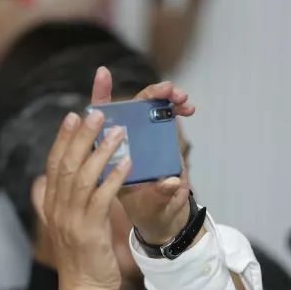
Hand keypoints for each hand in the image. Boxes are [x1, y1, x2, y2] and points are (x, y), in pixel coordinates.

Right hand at [44, 107, 132, 289]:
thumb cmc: (81, 257)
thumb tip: (50, 181)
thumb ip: (61, 201)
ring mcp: (71, 220)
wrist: (83, 289)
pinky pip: (101, 198)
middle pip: (67, 164)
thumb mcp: (67, 225)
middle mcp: (57, 209)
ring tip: (117, 131)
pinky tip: (127, 162)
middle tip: (96, 113)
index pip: (54, 164)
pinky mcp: (89, 231)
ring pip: (84, 177)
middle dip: (81, 136)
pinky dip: (114, 177)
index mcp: (51, 205)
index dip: (63, 138)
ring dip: (101, 151)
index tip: (73, 116)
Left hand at [88, 67, 196, 244]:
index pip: (101, 121)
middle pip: (132, 107)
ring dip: (166, 96)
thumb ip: (160, 195)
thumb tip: (172, 182)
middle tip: (167, 91)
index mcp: (113, 155)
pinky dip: (178, 107)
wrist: (165, 216)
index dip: (101, 95)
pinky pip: (168, 115)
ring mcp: (146, 137)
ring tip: (181, 97)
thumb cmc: (148, 208)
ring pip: (152, 107)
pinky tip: (189, 108)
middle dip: (149, 94)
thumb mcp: (152, 205)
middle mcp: (127, 141)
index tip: (103, 72)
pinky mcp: (163, 137)